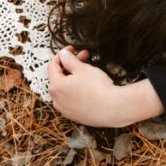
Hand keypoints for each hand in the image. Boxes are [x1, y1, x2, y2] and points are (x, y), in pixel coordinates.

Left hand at [48, 46, 162, 126]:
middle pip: (60, 77)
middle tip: (85, 56)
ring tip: (90, 70)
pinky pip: (73, 99)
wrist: (113, 108)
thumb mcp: (82, 68)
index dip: (62, 54)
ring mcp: (66, 110)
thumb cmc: (97, 88)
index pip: (52, 66)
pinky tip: (90, 85)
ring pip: (67, 89)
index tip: (71, 49)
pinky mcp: (76, 116)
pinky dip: (78, 90)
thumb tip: (63, 55)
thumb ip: (69, 60)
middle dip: (72, 65)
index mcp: (56, 87)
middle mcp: (57, 100)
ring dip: (75, 77)